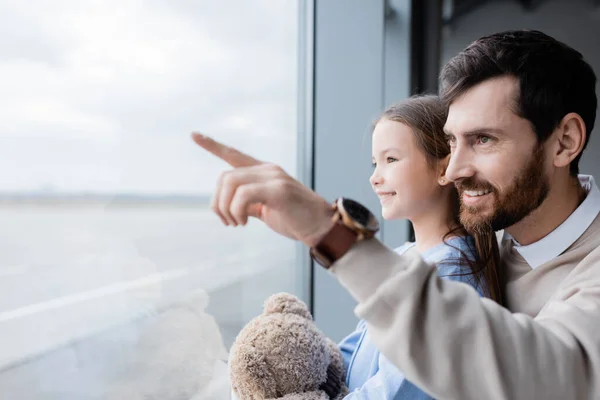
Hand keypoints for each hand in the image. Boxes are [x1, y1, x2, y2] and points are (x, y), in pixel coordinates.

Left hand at [192, 133, 334, 246]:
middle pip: (225, 177)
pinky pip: (243, 194)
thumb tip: (230, 208)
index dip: (213, 145)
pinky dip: (236, 211)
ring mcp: (274, 177)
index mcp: (264, 172)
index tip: (194, 135)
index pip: (234, 154)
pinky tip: (244, 222)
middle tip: (228, 222)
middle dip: (218, 203)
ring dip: (226, 209)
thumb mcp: (266, 210)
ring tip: (237, 223)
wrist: (322, 228)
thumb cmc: (296, 220)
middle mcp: (268, 169)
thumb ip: (249, 203)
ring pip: (231, 184)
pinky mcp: (278, 190)